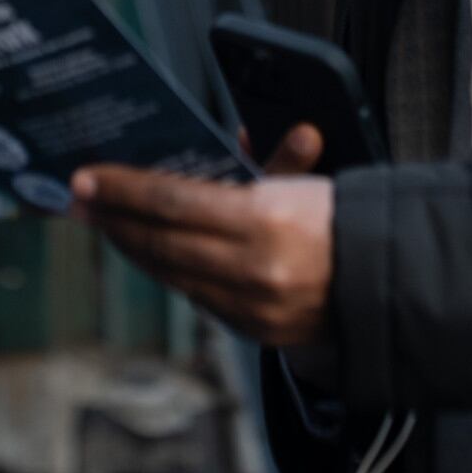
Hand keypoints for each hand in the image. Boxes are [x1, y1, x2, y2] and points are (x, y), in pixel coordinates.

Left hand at [72, 126, 333, 346]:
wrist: (390, 285)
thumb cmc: (348, 225)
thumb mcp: (308, 182)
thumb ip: (267, 163)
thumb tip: (232, 142)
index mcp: (265, 219)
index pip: (172, 200)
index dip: (123, 189)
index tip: (87, 179)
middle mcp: (252, 267)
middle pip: (160, 241)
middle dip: (113, 219)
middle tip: (81, 201)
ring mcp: (250, 305)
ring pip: (171, 273)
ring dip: (133, 247)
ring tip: (107, 223)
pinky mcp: (253, 330)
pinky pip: (197, 297)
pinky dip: (169, 273)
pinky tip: (151, 254)